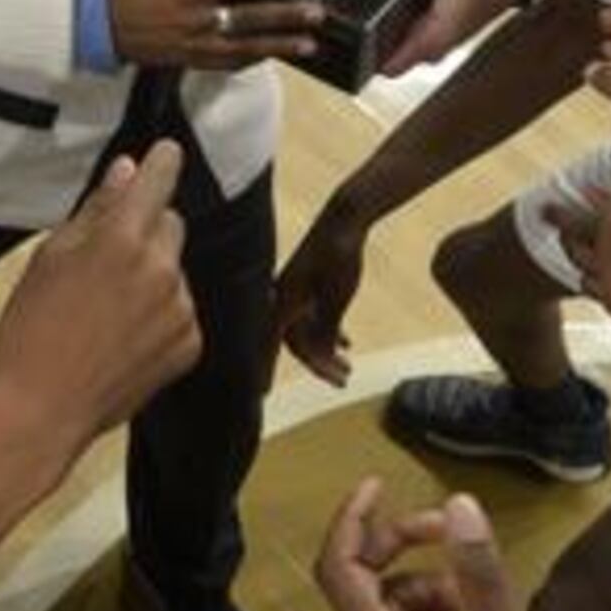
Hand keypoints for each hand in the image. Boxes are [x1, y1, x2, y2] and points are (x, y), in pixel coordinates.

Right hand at [0, 143, 199, 458]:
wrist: (41, 408)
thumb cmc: (31, 326)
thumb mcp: (50, 257)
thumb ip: (95, 211)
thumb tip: (128, 171)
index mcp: (123, 239)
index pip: (160, 180)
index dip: (162, 162)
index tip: (164, 154)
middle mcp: (163, 269)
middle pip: (170, 224)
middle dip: (147, 230)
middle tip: (110, 258)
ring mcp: (182, 309)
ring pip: (176, 271)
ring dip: (154, 276)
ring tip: (111, 311)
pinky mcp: (190, 344)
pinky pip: (181, 311)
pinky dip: (161, 316)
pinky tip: (126, 339)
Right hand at [106, 0, 323, 68]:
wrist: (98, 24)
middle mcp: (199, 20)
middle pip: (251, 19)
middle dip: (287, 17)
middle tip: (317, 14)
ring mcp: (196, 44)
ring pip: (245, 48)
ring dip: (278, 47)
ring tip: (308, 46)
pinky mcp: (190, 60)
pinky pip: (227, 63)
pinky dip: (251, 60)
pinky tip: (270, 57)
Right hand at [268, 201, 367, 386]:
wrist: (345, 218)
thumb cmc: (338, 256)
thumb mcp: (336, 299)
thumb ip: (326, 330)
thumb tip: (321, 357)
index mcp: (283, 301)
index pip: (269, 343)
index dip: (265, 368)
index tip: (262, 392)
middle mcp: (284, 298)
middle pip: (295, 342)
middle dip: (318, 364)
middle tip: (341, 380)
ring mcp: (296, 291)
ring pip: (307, 331)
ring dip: (326, 350)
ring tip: (347, 369)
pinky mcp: (309, 284)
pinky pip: (314, 317)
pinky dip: (329, 331)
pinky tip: (347, 343)